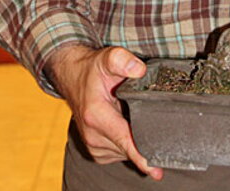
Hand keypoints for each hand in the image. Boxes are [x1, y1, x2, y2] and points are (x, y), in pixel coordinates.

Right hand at [46, 44, 163, 180]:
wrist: (73, 77)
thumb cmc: (92, 70)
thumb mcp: (107, 58)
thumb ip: (123, 61)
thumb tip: (140, 70)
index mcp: (96, 116)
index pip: (124, 141)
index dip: (141, 156)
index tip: (156, 171)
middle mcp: (92, 135)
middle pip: (129, 147)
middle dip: (144, 138)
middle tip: (150, 116)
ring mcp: (94, 146)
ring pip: (126, 152)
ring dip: (135, 138)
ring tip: (131, 114)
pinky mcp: (97, 151)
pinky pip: (120, 152)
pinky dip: (128, 142)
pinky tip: (127, 124)